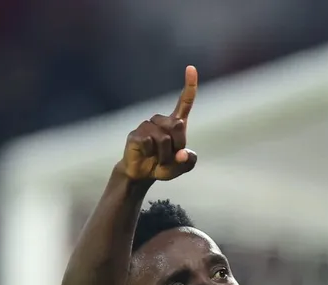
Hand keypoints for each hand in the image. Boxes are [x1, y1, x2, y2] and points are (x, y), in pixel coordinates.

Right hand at [117, 65, 198, 181]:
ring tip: (157, 158)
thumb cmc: (163, 166)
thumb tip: (182, 154)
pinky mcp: (135, 135)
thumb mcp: (181, 167)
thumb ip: (188, 162)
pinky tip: (146, 155)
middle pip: (178, 127)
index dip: (190, 86)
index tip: (191, 68)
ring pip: (164, 139)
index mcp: (175, 123)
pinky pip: (149, 143)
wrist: (141, 174)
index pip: (184, 102)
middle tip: (169, 156)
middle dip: (177, 146)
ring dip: (164, 154)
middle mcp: (161, 120)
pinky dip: (151, 154)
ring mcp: (146, 126)